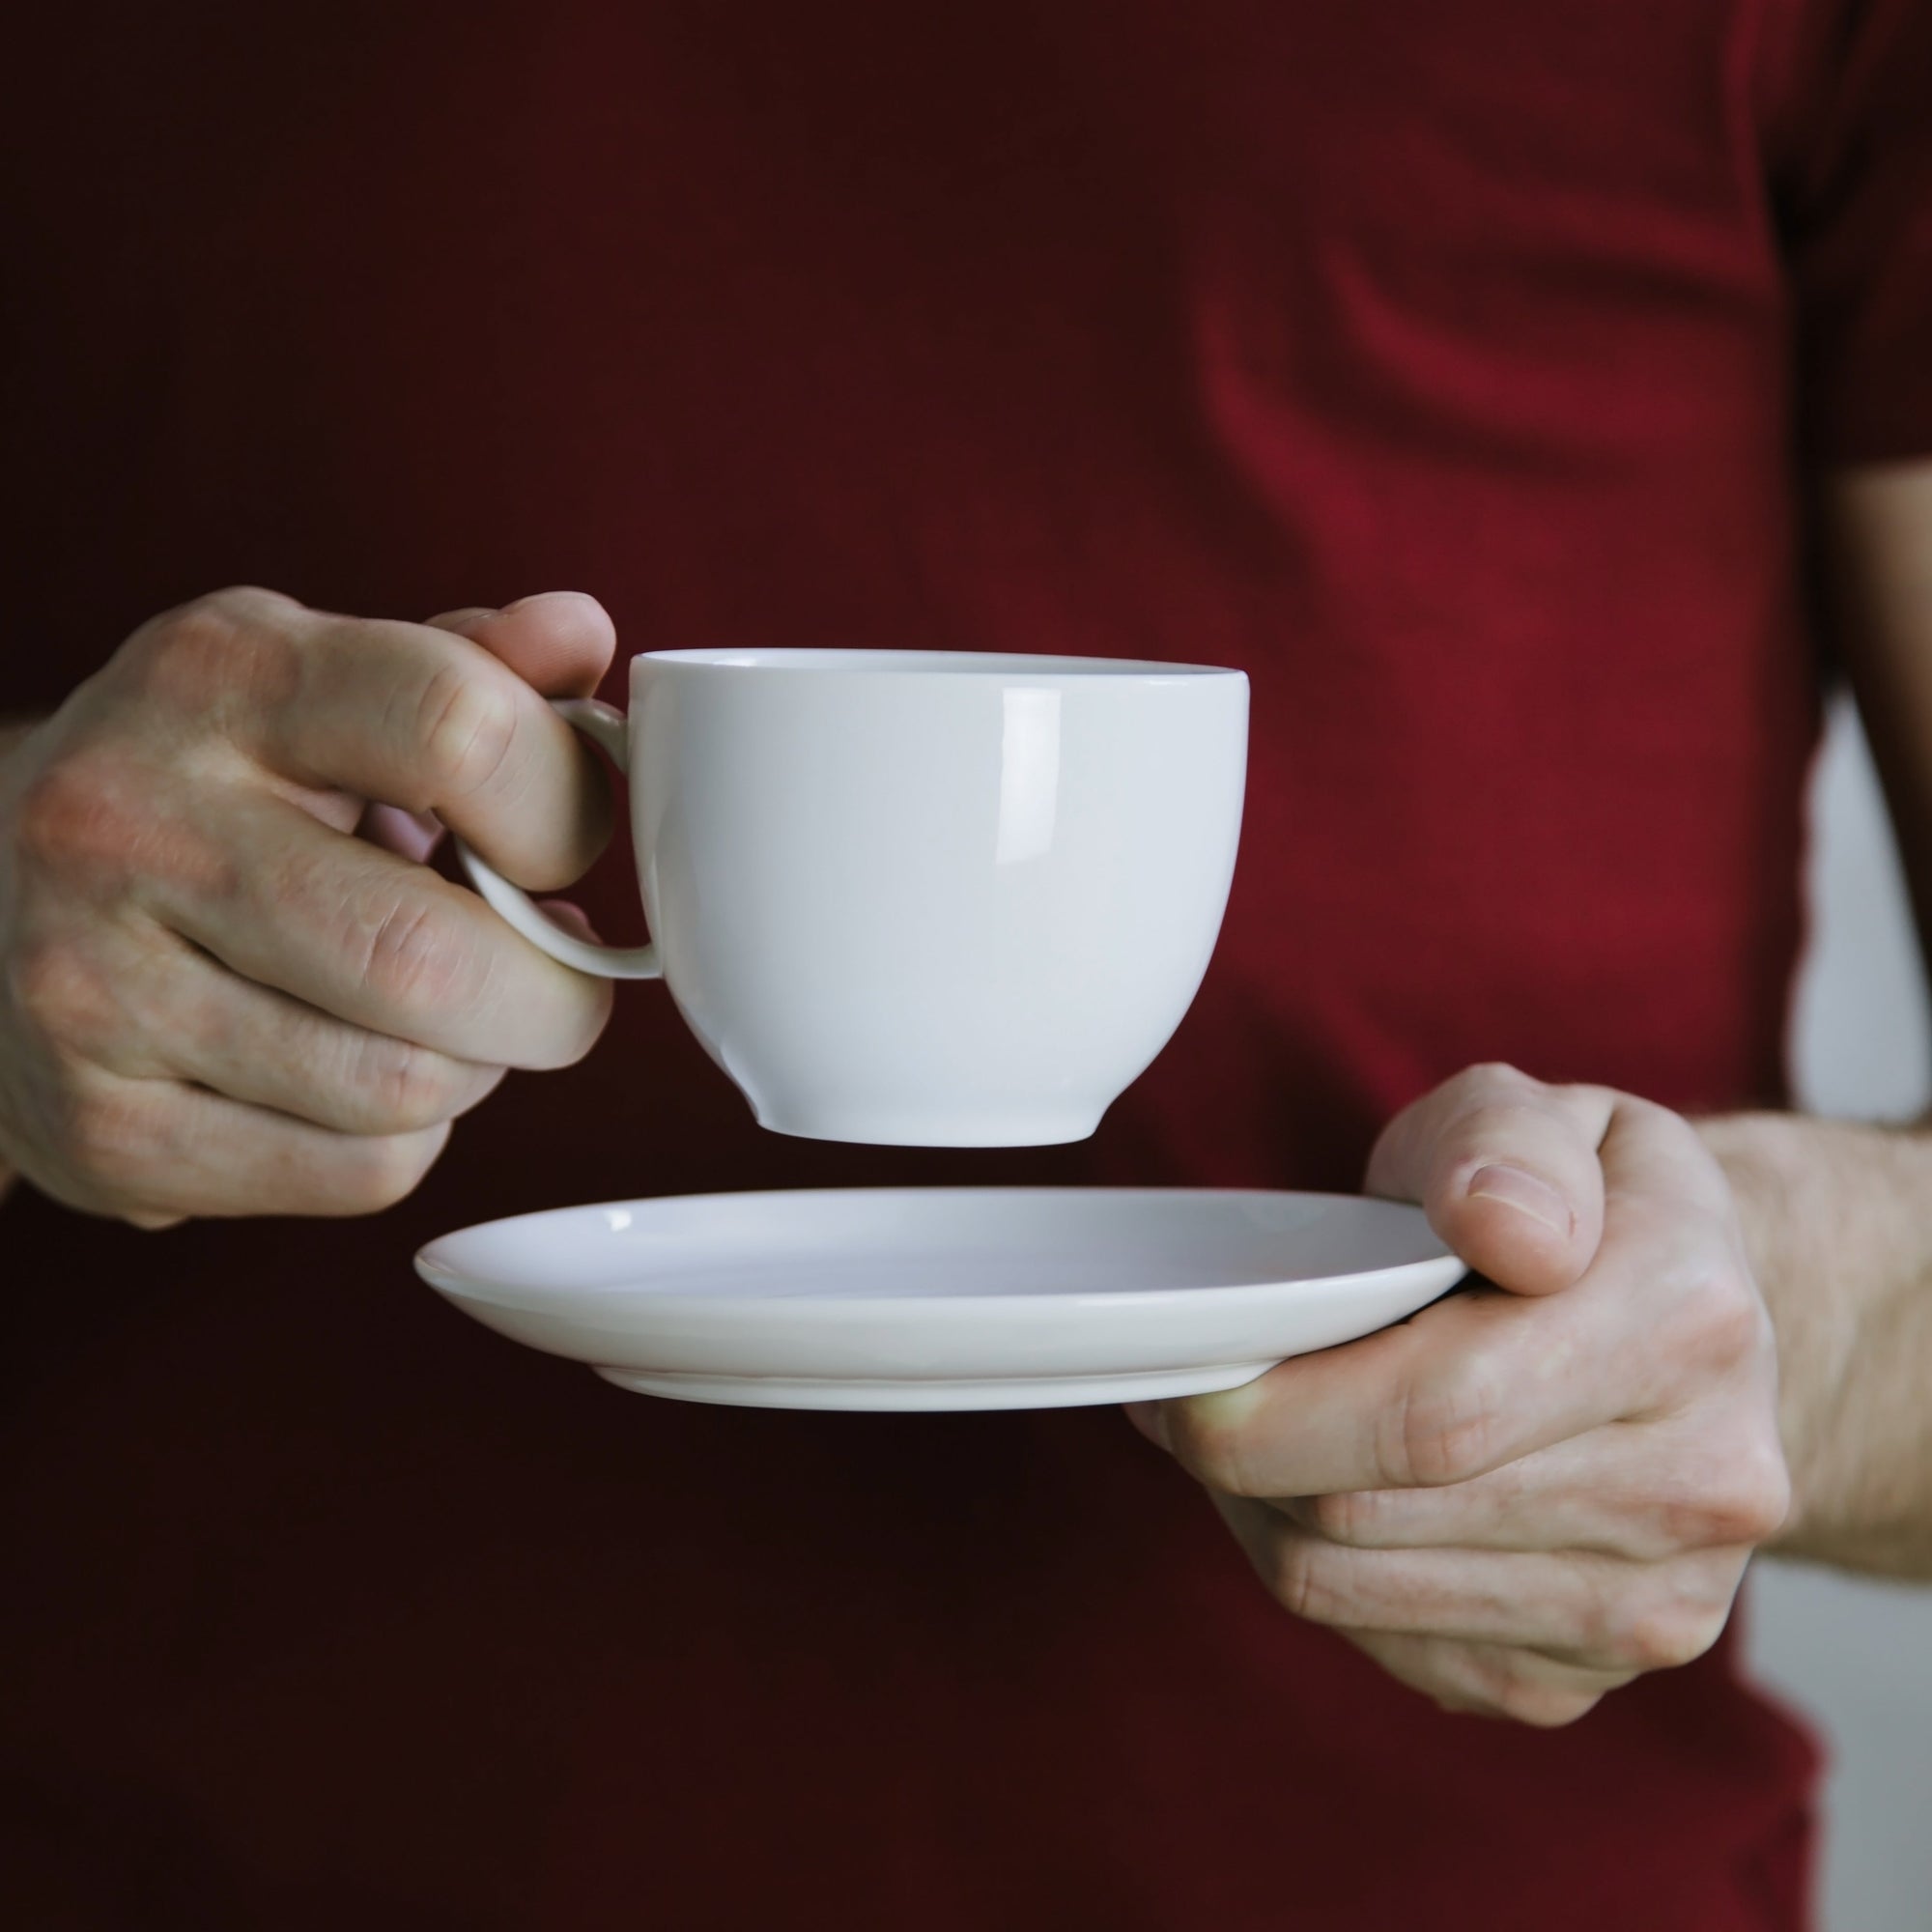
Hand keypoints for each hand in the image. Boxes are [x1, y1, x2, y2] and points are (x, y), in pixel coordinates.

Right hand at [0, 586, 615, 1225]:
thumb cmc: (216, 788)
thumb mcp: (321, 684)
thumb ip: (469, 666)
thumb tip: (581, 635)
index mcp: (220, 676)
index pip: (459, 727)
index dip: (566, 807)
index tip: (565, 844)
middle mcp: (132, 823)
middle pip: (434, 958)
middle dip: (552, 993)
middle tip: (555, 980)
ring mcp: (93, 988)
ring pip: (406, 1086)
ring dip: (478, 1068)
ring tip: (441, 1020)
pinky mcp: (103, 1131)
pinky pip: (362, 1172)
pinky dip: (408, 1140)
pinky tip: (360, 1079)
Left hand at [1126, 1064, 1789, 1725]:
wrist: (1702, 1333)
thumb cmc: (1580, 1210)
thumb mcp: (1541, 1117)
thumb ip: (1503, 1145)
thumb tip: (1505, 1227)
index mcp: (1688, 1323)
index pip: (1437, 1412)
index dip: (1275, 1410)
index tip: (1189, 1373)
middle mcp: (1699, 1484)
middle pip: (1375, 1513)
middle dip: (1243, 1455)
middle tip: (1190, 1390)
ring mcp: (1653, 1603)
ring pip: (1355, 1591)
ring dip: (1264, 1512)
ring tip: (1253, 1429)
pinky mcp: (1585, 1676)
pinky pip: (1383, 1646)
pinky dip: (1319, 1572)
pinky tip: (1323, 1489)